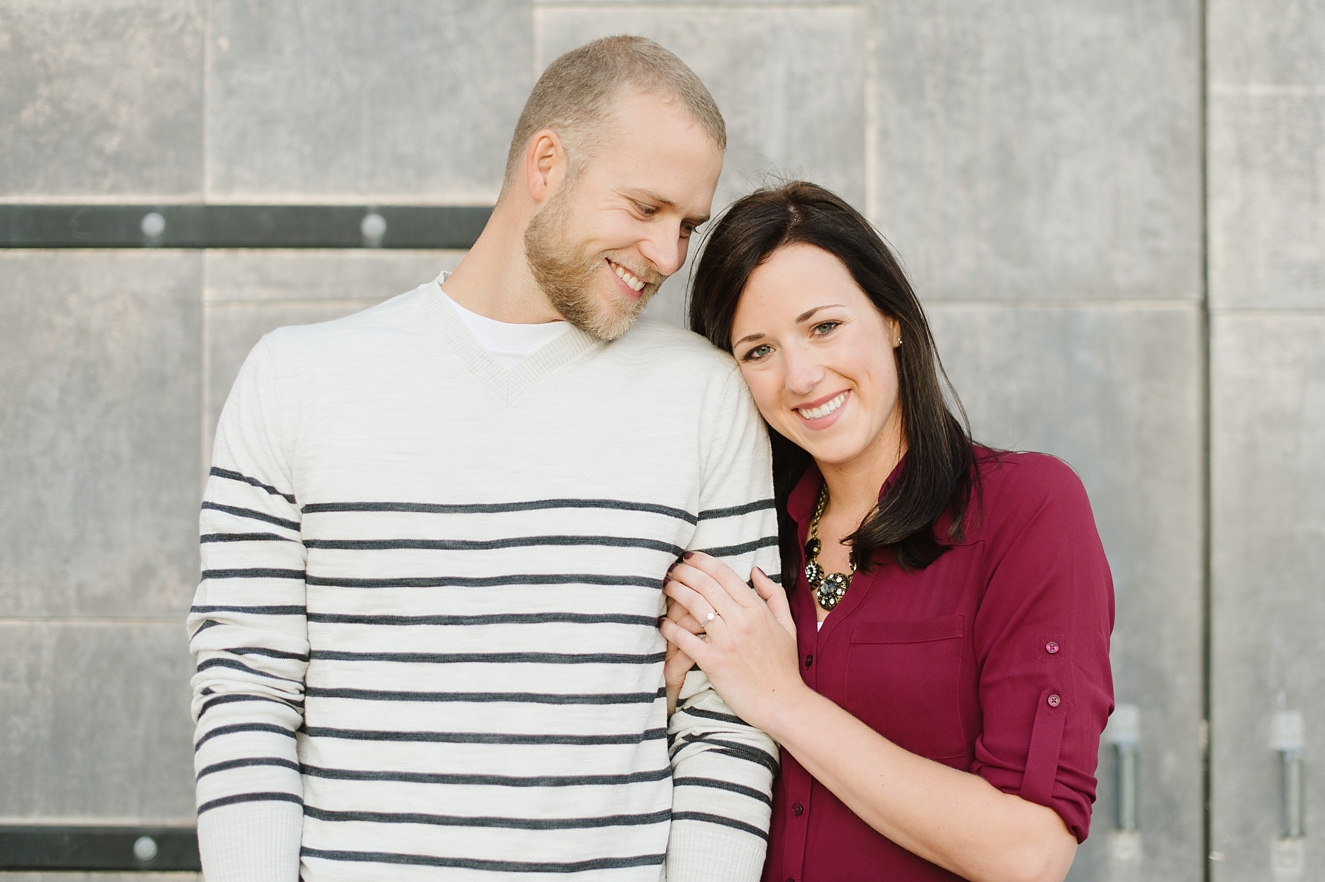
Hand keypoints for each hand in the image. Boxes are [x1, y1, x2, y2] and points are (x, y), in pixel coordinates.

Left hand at [660, 553, 802, 730]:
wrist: (783, 703)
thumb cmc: (784, 667)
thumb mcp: (787, 625)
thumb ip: (773, 595)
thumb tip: (754, 571)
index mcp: (757, 609)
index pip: (724, 574)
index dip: (702, 561)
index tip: (689, 557)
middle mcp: (741, 621)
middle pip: (705, 584)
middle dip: (683, 572)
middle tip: (671, 569)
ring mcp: (726, 641)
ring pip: (693, 605)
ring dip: (675, 591)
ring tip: (665, 587)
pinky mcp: (713, 662)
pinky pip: (684, 638)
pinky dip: (669, 628)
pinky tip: (662, 623)